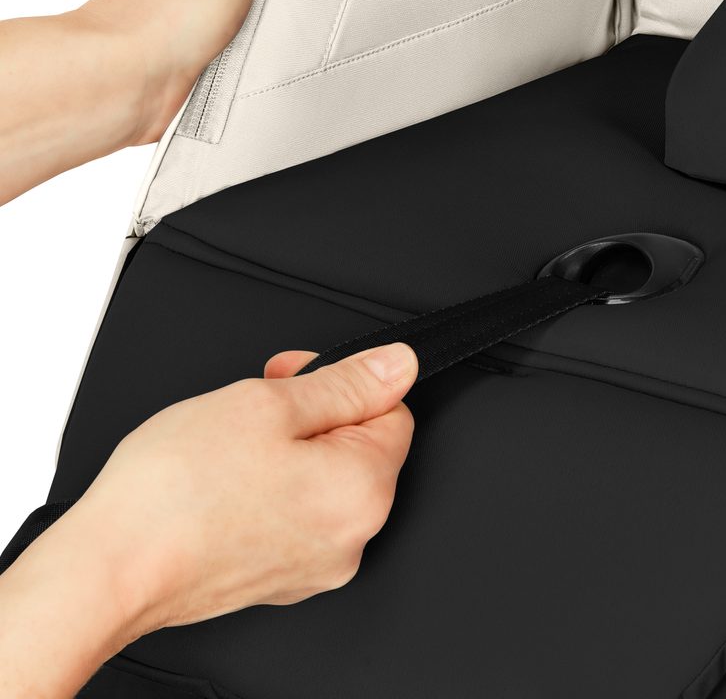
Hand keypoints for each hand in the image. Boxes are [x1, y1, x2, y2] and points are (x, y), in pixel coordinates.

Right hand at [0, 343, 416, 697]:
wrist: (109, 568)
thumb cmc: (177, 491)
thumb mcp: (269, 404)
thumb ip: (347, 381)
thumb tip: (399, 364)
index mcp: (364, 490)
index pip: (393, 412)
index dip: (345, 381)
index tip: (299, 376)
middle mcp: (351, 537)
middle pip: (359, 448)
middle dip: (314, 414)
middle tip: (259, 404)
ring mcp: (315, 565)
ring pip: (323, 480)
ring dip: (289, 449)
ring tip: (232, 445)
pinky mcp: (278, 578)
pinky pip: (294, 515)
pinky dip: (270, 490)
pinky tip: (225, 481)